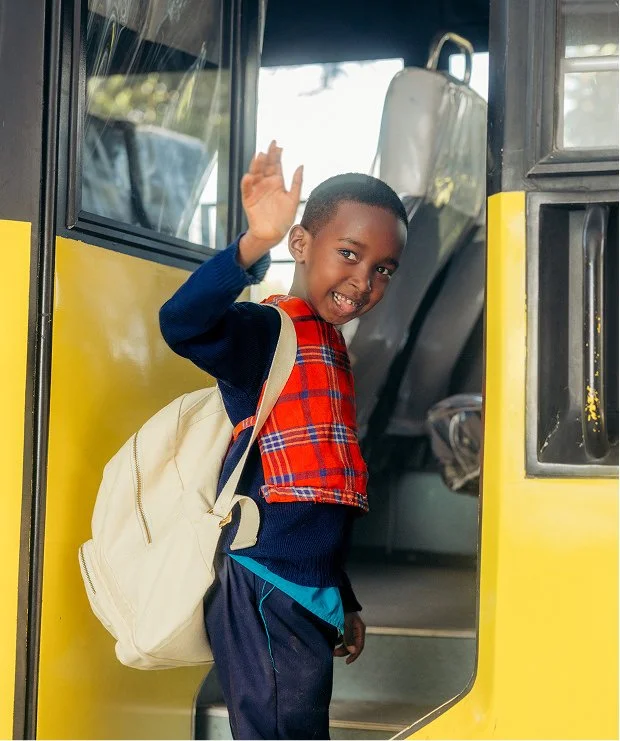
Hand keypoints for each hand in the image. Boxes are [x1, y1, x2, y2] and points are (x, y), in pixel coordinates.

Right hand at [238, 141, 302, 267]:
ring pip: (255, 175)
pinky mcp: (248, 200)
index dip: (277, 155)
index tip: (279, 145)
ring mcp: (256, 191)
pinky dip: (246, 183)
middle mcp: (265, 184)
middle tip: (270, 145)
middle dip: (267, 156)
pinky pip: (246, 190)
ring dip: (256, 165)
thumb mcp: (293, 199)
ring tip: (260, 156)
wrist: (273, 234)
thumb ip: (297, 183)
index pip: (276, 165)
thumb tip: (301, 165)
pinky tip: (249, 176)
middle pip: (265, 167)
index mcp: (276, 183)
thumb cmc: (284, 218)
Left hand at [334, 612, 364, 664]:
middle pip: (352, 645)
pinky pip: (341, 637)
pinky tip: (332, 642)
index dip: (354, 655)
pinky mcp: (344, 626)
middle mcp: (356, 630)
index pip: (359, 646)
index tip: (347, 662)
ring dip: (339, 647)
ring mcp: (350, 628)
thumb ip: (348, 637)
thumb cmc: (343, 610)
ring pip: (346, 642)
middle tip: (333, 653)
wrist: (337, 599)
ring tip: (331, 649)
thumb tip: (352, 651)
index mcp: (360, 629)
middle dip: (343, 651)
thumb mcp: (346, 623)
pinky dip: (337, 641)